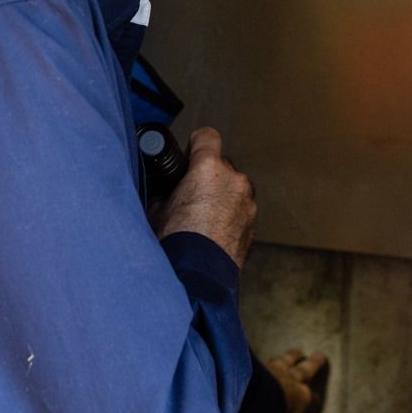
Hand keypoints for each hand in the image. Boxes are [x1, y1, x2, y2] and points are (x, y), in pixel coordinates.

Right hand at [153, 127, 256, 268]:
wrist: (197, 276)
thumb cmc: (176, 241)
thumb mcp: (158, 207)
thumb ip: (167, 189)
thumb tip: (168, 190)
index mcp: (208, 168)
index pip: (207, 136)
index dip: (196, 145)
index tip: (190, 155)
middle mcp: (234, 179)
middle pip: (221, 165)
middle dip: (208, 176)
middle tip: (191, 196)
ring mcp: (247, 201)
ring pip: (233, 188)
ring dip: (222, 196)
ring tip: (204, 218)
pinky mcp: (253, 223)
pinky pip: (240, 208)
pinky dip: (230, 215)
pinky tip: (214, 231)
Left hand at [264, 349, 327, 412]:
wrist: (253, 400)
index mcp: (302, 397)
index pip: (312, 397)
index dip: (315, 398)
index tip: (318, 397)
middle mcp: (291, 379)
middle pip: (305, 369)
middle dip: (314, 363)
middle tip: (320, 355)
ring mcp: (274, 368)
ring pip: (287, 359)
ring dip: (292, 355)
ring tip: (298, 350)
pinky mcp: (258, 363)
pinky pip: (266, 358)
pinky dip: (268, 358)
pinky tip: (266, 356)